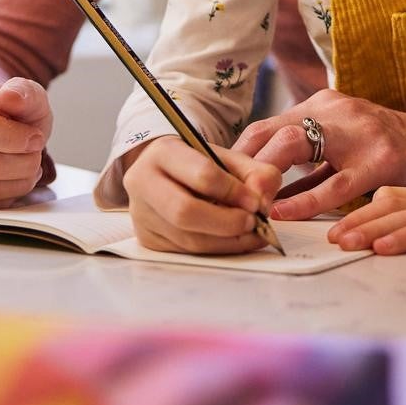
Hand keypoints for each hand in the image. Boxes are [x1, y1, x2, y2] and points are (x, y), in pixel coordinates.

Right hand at [0, 77, 52, 210]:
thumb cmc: (4, 115)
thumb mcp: (24, 97)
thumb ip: (25, 93)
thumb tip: (9, 97)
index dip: (10, 137)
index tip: (33, 139)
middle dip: (22, 165)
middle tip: (34, 157)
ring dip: (15, 185)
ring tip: (25, 171)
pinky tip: (7, 187)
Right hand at [122, 136, 281, 254]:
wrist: (166, 173)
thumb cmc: (198, 164)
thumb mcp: (228, 157)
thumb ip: (255, 172)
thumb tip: (264, 200)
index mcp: (162, 152)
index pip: (202, 175)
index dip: (234, 191)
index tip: (257, 201)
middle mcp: (143, 182)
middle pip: (186, 212)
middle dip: (227, 222)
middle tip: (254, 223)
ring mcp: (141, 214)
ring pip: (188, 239)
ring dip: (227, 241)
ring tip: (253, 234)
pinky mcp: (148, 239)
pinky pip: (187, 252)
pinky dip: (217, 249)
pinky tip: (235, 241)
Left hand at [231, 89, 405, 220]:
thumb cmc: (383, 150)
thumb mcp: (340, 146)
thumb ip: (305, 163)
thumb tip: (259, 186)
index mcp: (324, 105)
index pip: (268, 125)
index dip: (239, 154)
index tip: (220, 181)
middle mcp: (337, 110)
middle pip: (275, 133)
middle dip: (246, 165)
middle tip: (227, 194)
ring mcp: (359, 133)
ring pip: (298, 148)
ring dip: (268, 179)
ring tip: (248, 204)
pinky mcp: (380, 161)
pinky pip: (333, 184)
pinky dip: (305, 201)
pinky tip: (285, 214)